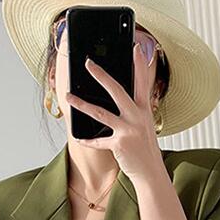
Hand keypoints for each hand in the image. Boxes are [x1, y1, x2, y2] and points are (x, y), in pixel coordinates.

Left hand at [66, 43, 164, 182]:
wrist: (151, 172)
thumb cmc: (145, 149)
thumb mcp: (144, 126)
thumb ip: (134, 111)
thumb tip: (119, 99)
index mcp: (144, 110)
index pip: (142, 82)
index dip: (140, 64)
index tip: (136, 47)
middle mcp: (137, 117)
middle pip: (117, 90)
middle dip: (101, 75)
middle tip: (88, 63)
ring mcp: (128, 130)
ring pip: (101, 113)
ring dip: (82, 104)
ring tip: (69, 96)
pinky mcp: (119, 144)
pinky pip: (98, 141)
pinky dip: (88, 140)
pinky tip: (78, 137)